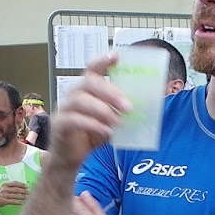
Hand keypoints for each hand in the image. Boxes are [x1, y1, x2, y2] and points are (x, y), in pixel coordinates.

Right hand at [0, 180, 29, 211]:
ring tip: (28, 197)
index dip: (21, 184)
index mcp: (4, 184)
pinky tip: (23, 202)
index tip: (26, 186)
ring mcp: (4, 195)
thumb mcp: (3, 187)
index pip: (15, 183)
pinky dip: (19, 202)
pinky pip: (14, 201)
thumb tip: (22, 186)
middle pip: (16, 189)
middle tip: (29, 192)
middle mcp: (4, 189)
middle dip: (24, 191)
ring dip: (23, 197)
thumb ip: (10, 186)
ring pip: (16, 196)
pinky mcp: (4, 201)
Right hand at [49, 55, 130, 170]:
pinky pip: (74, 120)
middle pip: (89, 82)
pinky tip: (106, 131)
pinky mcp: (59, 124)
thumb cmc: (91, 134)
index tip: (116, 56)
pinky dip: (92, 124)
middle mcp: (73, 93)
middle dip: (110, 92)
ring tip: (118, 121)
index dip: (102, 60)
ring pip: (80, 100)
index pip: (93, 68)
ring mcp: (64, 108)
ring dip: (102, 110)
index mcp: (87, 88)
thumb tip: (154, 101)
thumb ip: (124, 110)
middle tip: (128, 106)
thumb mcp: (111, 120)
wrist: (70, 158)